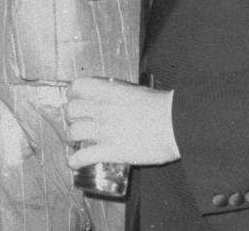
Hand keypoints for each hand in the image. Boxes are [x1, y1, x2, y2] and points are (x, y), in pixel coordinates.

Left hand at [65, 77, 179, 166]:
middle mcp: (103, 109)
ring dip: (72, 137)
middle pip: (71, 110)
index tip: (75, 98)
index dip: (73, 93)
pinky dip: (75, 160)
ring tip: (76, 141)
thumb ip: (121, 96)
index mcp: (110, 91)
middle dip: (71, 116)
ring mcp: (106, 130)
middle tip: (77, 121)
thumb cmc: (163, 108)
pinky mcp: (112, 151)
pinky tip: (74, 163)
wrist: (177, 125)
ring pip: (74, 132)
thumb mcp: (137, 93)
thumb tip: (116, 99)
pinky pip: (85, 156)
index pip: (78, 86)